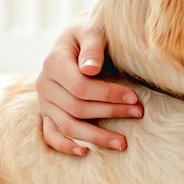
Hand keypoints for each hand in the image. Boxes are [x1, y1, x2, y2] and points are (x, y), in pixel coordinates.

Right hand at [36, 20, 141, 155]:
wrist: (77, 38)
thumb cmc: (88, 33)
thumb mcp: (91, 30)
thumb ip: (92, 47)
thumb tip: (90, 69)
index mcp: (53, 62)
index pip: (80, 87)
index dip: (108, 95)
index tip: (134, 97)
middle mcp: (44, 84)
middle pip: (77, 108)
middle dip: (110, 112)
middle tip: (139, 112)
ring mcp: (45, 101)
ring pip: (68, 126)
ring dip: (96, 136)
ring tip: (122, 142)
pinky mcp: (47, 113)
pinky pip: (51, 135)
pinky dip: (65, 146)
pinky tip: (85, 152)